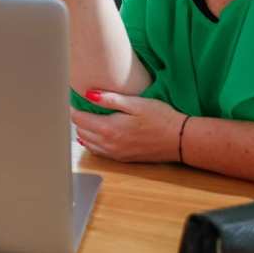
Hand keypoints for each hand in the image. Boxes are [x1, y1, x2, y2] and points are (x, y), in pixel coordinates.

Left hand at [71, 90, 185, 162]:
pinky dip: (92, 142)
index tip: (76, 98)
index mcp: (109, 129)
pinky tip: (95, 135)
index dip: (75, 107)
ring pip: (88, 143)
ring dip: (84, 130)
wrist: (179, 140)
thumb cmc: (160, 118)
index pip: (79, 119)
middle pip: (81, 131)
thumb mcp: (135, 103)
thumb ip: (110, 99)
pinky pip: (99, 152)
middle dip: (78, 118)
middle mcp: (109, 144)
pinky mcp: (122, 158)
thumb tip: (88, 94)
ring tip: (86, 117)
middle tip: (80, 105)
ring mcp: (115, 153)